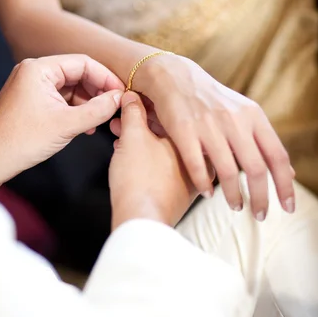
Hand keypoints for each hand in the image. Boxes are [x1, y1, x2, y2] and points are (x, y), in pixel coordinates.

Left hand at [0, 55, 123, 195]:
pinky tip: (85, 126)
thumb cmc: (20, 141)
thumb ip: (97, 110)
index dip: (105, 77)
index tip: (121, 93)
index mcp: (38, 69)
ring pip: (70, 88)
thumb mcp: (66, 125)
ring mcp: (31, 86)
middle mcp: (33, 72)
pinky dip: (75, 109)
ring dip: (87, 102)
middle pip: (77, 73)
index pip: (82, 63)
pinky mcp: (30, 100)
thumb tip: (119, 98)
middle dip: (97, 91)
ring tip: (100, 120)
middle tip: (114, 107)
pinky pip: (60, 98)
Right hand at [109, 92, 200, 230]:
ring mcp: (188, 182)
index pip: (174, 116)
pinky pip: (160, 170)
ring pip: (162, 152)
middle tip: (120, 120)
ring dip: (140, 142)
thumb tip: (132, 96)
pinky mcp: (176, 197)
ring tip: (118, 136)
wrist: (140, 221)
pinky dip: (144, 160)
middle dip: (141, 125)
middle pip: (168, 134)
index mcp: (195, 142)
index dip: (148, 105)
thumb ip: (133, 112)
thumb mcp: (134, 135)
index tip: (132, 103)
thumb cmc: (141, 179)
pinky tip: (126, 156)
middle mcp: (198, 162)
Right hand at [130, 54, 294, 220]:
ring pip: (227, 172)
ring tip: (237, 206)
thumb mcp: (244, 114)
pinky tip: (208, 194)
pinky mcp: (184, 131)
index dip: (285, 185)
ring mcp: (208, 126)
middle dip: (261, 198)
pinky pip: (198, 166)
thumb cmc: (213, 101)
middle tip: (260, 215)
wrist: (174, 77)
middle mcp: (234, 120)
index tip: (288, 207)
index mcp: (253, 116)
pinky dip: (205, 185)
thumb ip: (264, 142)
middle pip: (256, 169)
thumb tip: (289, 174)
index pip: (277, 156)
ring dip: (234, 196)